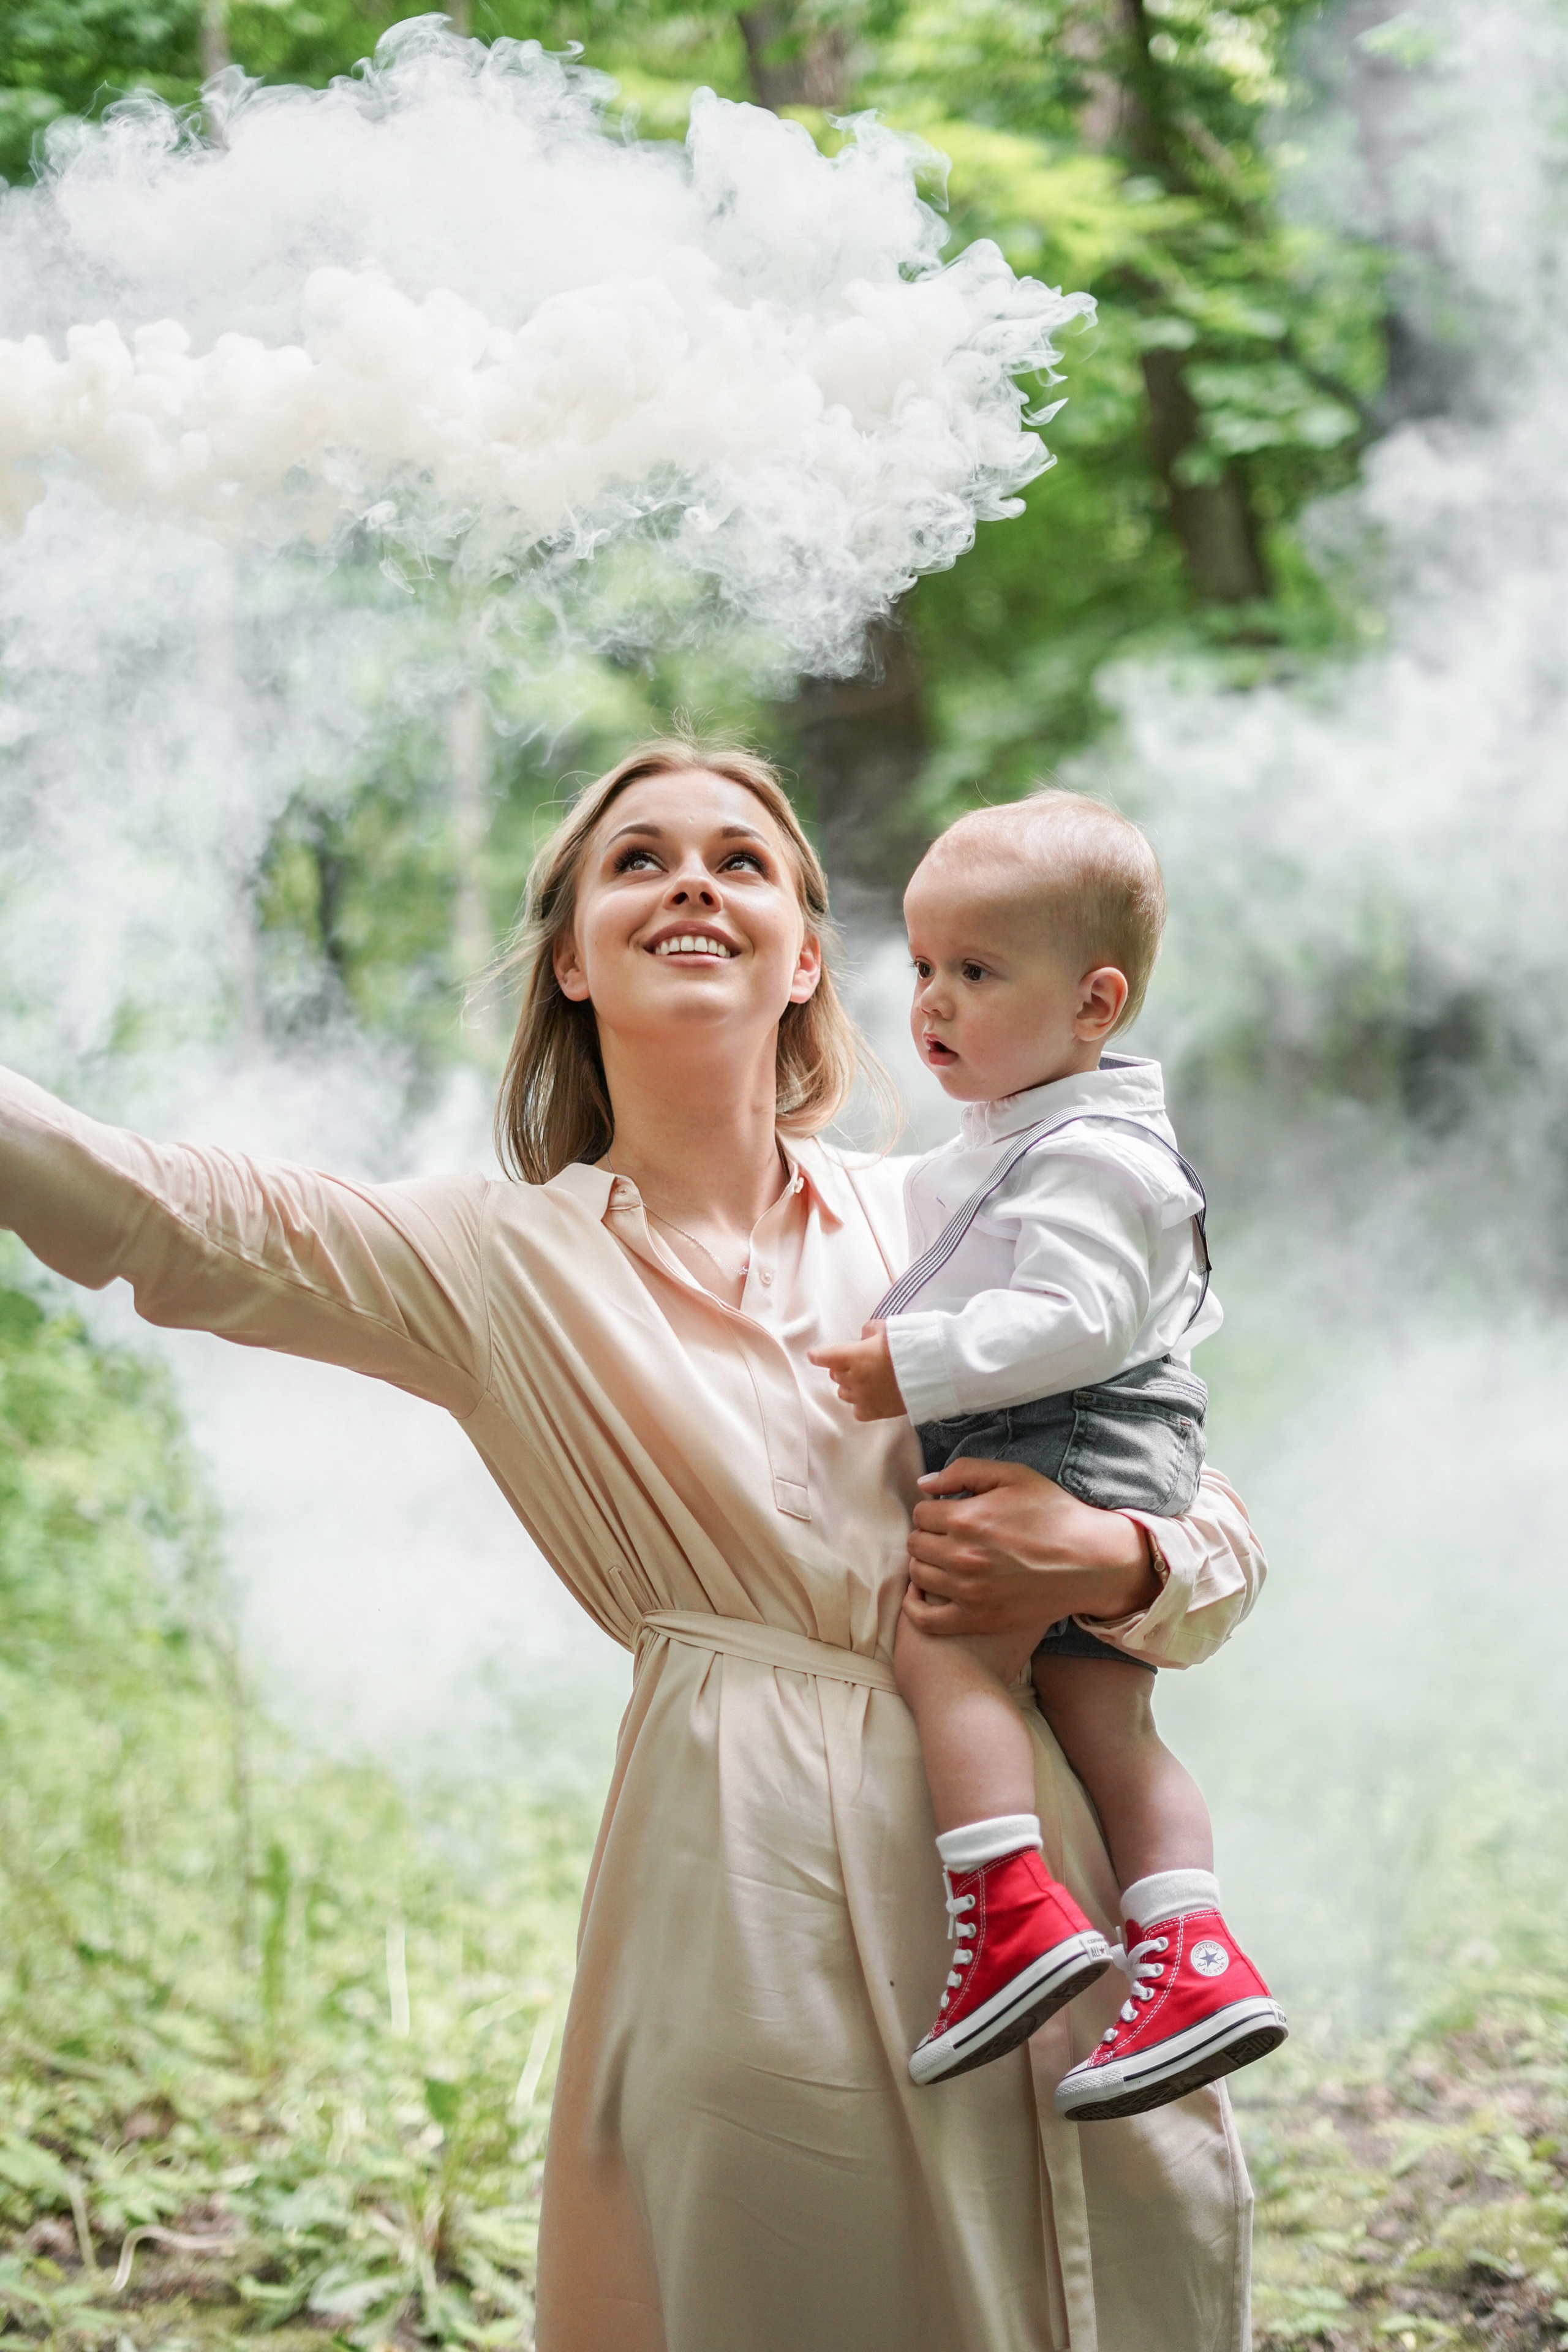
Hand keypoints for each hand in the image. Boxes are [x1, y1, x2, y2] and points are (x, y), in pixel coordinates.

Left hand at [807, 1323, 905, 1420]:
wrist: (931, 1371)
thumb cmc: (909, 1346)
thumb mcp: (888, 1328)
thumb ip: (869, 1331)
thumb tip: (864, 1337)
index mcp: (853, 1356)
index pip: (824, 1357)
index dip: (818, 1355)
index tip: (814, 1355)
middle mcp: (853, 1378)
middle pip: (835, 1375)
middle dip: (842, 1368)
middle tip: (857, 1362)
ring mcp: (863, 1397)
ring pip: (844, 1393)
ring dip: (850, 1386)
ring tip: (866, 1380)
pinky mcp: (875, 1412)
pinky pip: (858, 1411)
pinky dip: (860, 1404)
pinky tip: (871, 1397)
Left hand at [901, 1457, 1158, 1641]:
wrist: (1089, 1561)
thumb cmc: (1053, 1513)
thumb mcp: (1013, 1476)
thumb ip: (964, 1471)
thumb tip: (924, 1484)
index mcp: (967, 1518)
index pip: (921, 1513)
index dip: (935, 1510)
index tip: (951, 1513)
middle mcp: (961, 1556)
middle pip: (916, 1543)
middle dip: (930, 1534)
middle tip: (951, 1535)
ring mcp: (968, 1592)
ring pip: (918, 1575)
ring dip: (927, 1563)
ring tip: (947, 1558)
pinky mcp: (977, 1619)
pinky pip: (925, 1619)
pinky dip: (915, 1606)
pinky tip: (923, 1592)